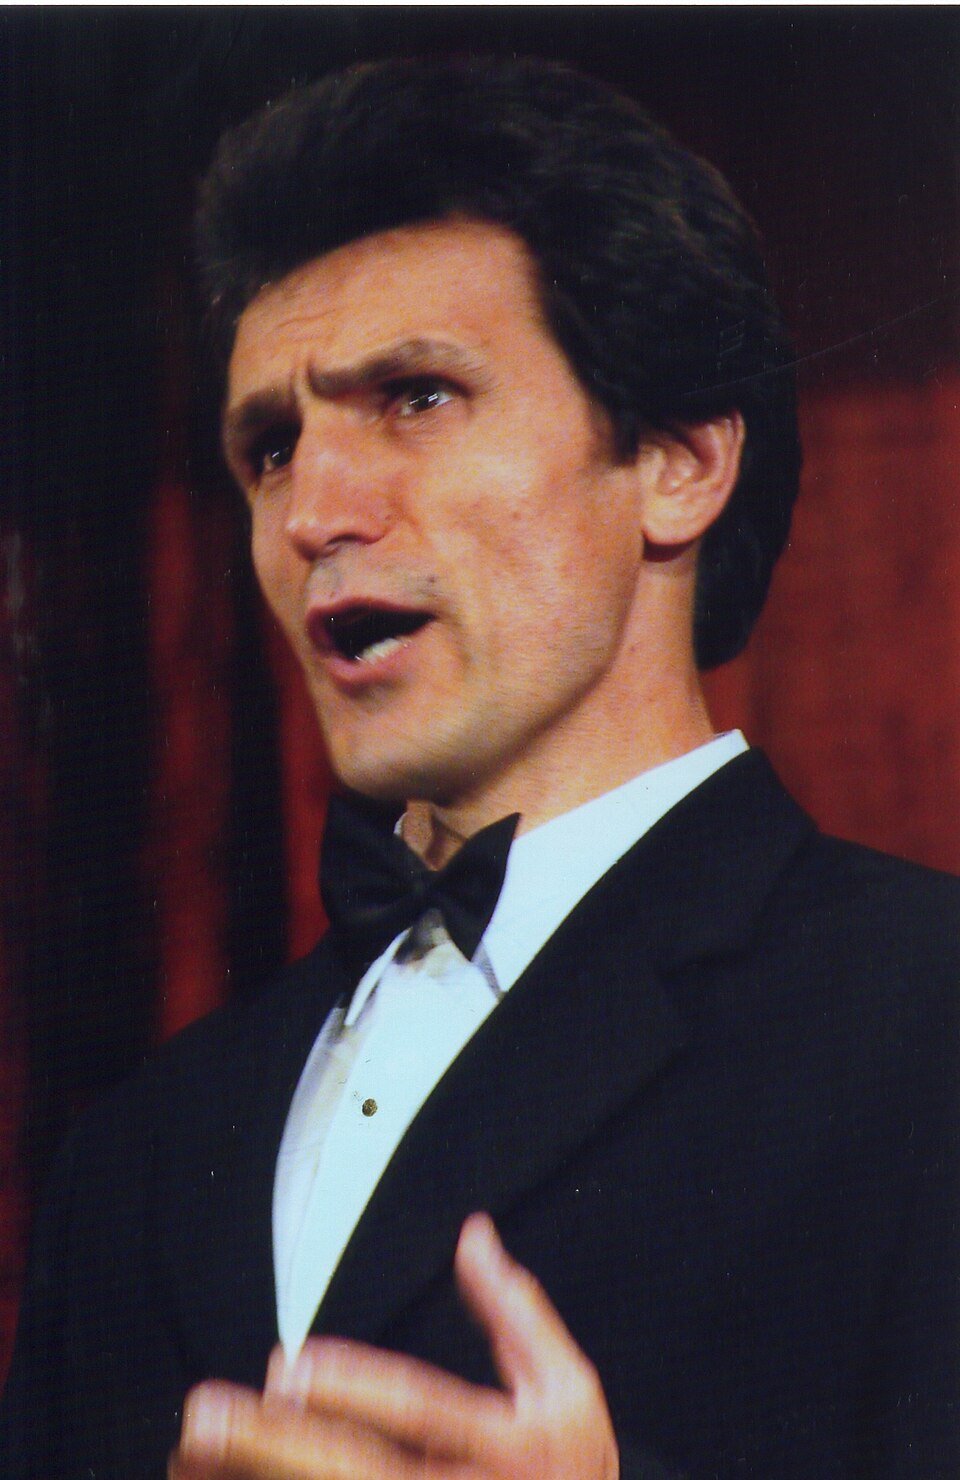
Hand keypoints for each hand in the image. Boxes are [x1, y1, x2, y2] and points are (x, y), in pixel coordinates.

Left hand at [169, 1212, 618, 1478]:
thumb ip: (517, 1311)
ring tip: (191, 1458)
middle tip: (207, 1419)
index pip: (423, 1409)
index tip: (295, 1363)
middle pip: (360, 1471)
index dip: (357, 1385)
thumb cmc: (571, 1474)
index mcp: (507, 1445)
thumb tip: (473, 1237)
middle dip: (274, 1446)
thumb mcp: (565, 1388)